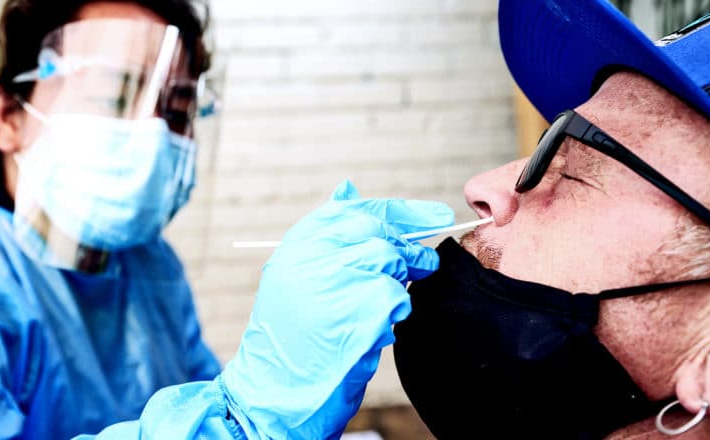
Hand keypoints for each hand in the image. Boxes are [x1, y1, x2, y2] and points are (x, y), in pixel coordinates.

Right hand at [221, 180, 453, 438]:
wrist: (273, 389)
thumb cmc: (290, 333)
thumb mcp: (297, 273)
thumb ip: (327, 234)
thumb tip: (348, 189)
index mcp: (300, 240)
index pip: (358, 209)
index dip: (403, 211)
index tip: (436, 214)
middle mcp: (315, 251)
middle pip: (380, 233)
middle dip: (408, 249)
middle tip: (425, 265)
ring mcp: (337, 277)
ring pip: (392, 263)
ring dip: (396, 286)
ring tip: (376, 309)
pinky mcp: (360, 308)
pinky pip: (396, 298)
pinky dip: (392, 314)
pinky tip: (370, 329)